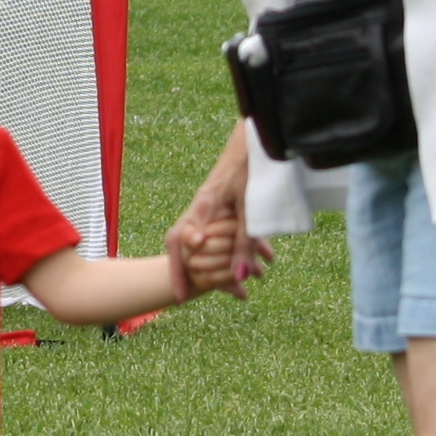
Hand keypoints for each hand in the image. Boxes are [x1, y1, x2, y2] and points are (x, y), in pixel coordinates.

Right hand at [171, 122, 272, 296]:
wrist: (257, 138)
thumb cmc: (253, 168)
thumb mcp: (252, 208)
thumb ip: (245, 242)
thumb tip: (240, 277)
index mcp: (204, 206)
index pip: (180, 242)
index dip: (179, 270)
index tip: (183, 295)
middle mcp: (201, 206)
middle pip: (182, 243)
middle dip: (183, 271)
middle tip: (184, 297)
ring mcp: (210, 203)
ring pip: (201, 239)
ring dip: (211, 262)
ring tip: (223, 287)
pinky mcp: (222, 201)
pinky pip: (218, 230)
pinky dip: (230, 248)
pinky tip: (252, 260)